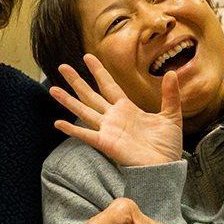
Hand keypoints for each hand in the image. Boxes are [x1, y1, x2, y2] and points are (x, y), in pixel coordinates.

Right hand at [49, 55, 184, 167]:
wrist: (165, 167)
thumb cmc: (167, 145)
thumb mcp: (171, 115)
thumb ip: (170, 94)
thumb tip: (172, 73)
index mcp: (127, 108)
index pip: (108, 85)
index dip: (98, 71)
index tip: (87, 57)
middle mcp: (113, 117)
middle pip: (90, 95)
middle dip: (76, 81)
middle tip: (62, 67)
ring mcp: (107, 130)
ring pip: (83, 111)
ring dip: (67, 100)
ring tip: (52, 89)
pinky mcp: (105, 143)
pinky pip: (85, 135)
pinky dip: (72, 129)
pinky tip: (57, 123)